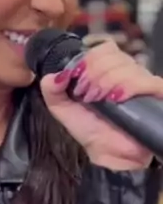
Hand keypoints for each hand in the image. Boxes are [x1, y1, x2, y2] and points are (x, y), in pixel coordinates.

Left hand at [40, 40, 162, 170]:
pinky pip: (150, 82)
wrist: (108, 155)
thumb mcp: (63, 110)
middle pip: (115, 55)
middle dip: (94, 72)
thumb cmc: (91, 131)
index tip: (76, 79)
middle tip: (86, 94)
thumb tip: (52, 76)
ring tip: (98, 100)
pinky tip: (117, 98)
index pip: (104, 49)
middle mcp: (128, 73)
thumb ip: (51, 91)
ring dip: (108, 81)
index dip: (89, 60)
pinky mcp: (157, 96)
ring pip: (129, 66)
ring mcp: (144, 84)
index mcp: (108, 71)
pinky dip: (130, 86)